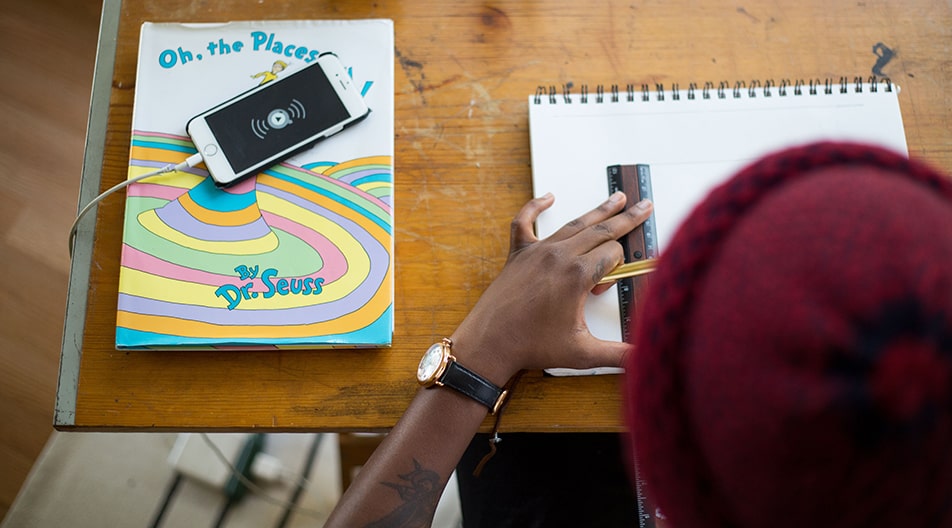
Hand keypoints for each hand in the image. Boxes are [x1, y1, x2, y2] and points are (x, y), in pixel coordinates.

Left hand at [451, 192, 653, 384]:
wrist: (490, 343)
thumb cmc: (532, 346)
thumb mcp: (582, 353)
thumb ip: (618, 355)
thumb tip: (644, 358)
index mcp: (577, 276)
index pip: (613, 256)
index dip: (618, 269)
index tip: (609, 285)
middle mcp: (559, 256)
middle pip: (601, 230)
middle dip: (626, 218)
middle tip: (644, 205)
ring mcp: (537, 252)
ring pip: (574, 224)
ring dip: (597, 210)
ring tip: (616, 198)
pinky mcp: (518, 253)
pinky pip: (525, 221)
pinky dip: (535, 206)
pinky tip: (548, 197)